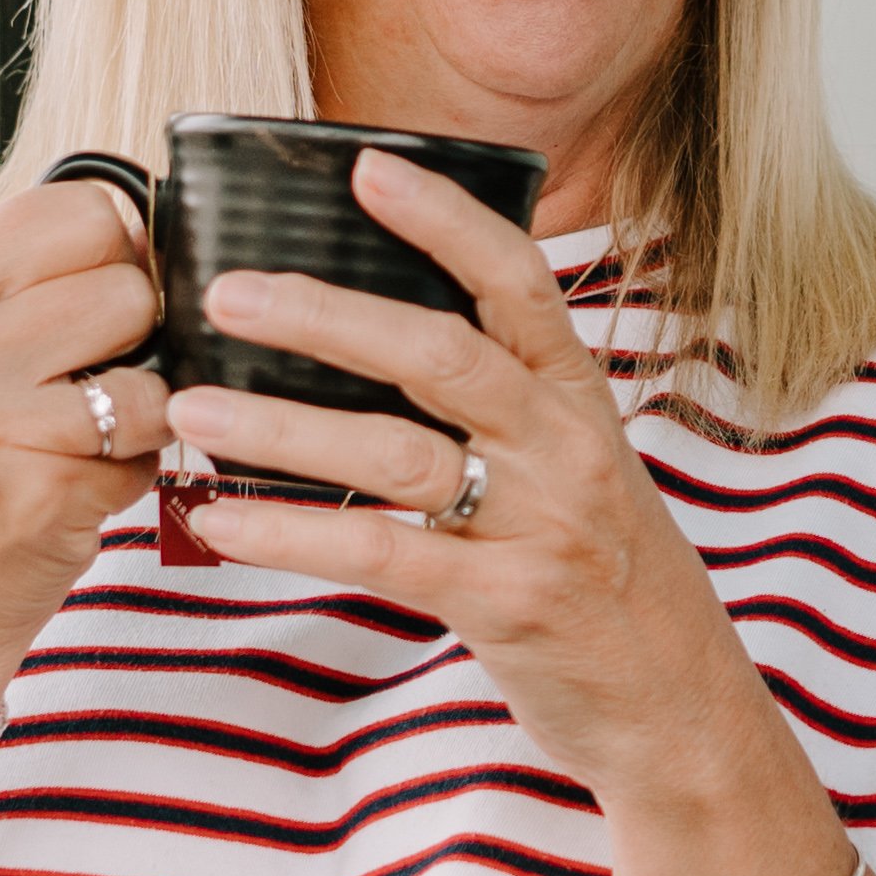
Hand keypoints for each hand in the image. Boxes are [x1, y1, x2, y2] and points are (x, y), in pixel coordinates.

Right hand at [0, 180, 169, 690]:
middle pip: (131, 285)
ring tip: (81, 439)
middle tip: (84, 386)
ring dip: (141, 412)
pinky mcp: (39, 489)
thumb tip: (156, 231)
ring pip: (152, 372)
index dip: (119, 255)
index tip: (99, 303)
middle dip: (136, 339)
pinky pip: (148, 450)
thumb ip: (33, 281)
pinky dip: (133, 473)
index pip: (87, 208)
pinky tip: (76, 487)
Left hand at [165, 153, 754, 784]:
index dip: (444, 218)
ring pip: (397, 452)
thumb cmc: (608, 582)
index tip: (364, 165)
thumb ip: (503, 408)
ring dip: (283, 424)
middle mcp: (564, 448)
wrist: (680, 711)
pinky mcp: (507, 604)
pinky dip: (292, 532)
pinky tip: (221, 518)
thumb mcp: (577, 471)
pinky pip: (382, 554)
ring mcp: (541, 525)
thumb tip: (383, 345)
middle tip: (227, 291)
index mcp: (578, 400)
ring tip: (195, 404)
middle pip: (440, 352)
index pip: (516, 280)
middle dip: (327, 315)